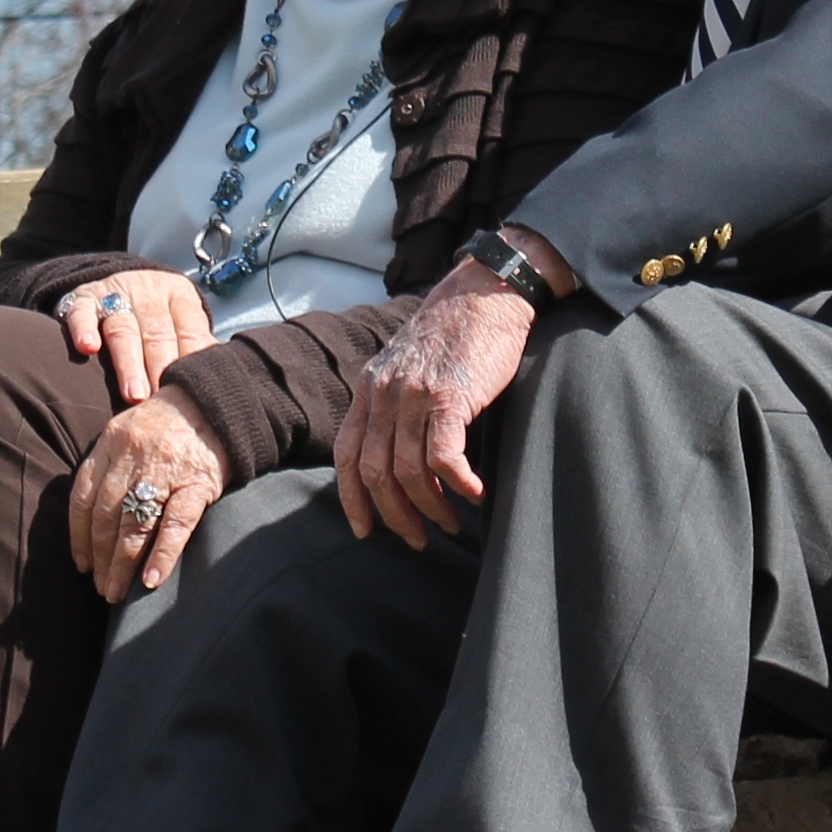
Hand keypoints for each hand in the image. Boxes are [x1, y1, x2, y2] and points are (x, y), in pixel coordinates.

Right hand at [55, 269, 215, 404]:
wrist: (118, 283)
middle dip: (160, 368)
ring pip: (123, 328)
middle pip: (157, 332)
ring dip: (129, 363)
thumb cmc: (158, 319)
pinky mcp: (84, 296)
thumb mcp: (181, 322)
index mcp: (179, 296)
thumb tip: (224, 382)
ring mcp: (115, 292)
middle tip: (161, 403)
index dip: (189, 361)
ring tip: (134, 395)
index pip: (189, 330)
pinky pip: (82, 311)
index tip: (191, 391)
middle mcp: (149, 291)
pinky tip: (88, 349)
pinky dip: (84, 329)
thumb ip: (197, 347)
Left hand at [71, 393, 232, 599]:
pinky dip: (162, 555)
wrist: (217, 399)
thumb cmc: (169, 421)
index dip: (79, 535)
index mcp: (111, 442)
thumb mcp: (129, 429)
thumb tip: (93, 516)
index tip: (82, 563)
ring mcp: (165, 469)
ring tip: (117, 593)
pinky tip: (152, 580)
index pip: (84, 497)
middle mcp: (132, 456)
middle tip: (101, 588)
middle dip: (101, 558)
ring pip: (135, 525)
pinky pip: (175, 524)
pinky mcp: (197, 483)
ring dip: (122, 565)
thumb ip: (110, 464)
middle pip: (107, 517)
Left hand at [336, 262, 539, 549]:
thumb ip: (396, 403)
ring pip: (408, 471)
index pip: (346, 454)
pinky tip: (475, 494)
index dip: (352, 499)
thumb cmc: (455, 333)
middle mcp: (384, 392)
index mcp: (370, 388)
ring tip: (452, 524)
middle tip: (418, 539)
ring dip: (431, 507)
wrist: (486, 292)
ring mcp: (415, 394)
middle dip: (394, 516)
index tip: (365, 530)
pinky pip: (444, 457)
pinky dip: (458, 484)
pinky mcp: (450, 396)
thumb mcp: (408, 366)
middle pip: (374, 472)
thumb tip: (401, 458)